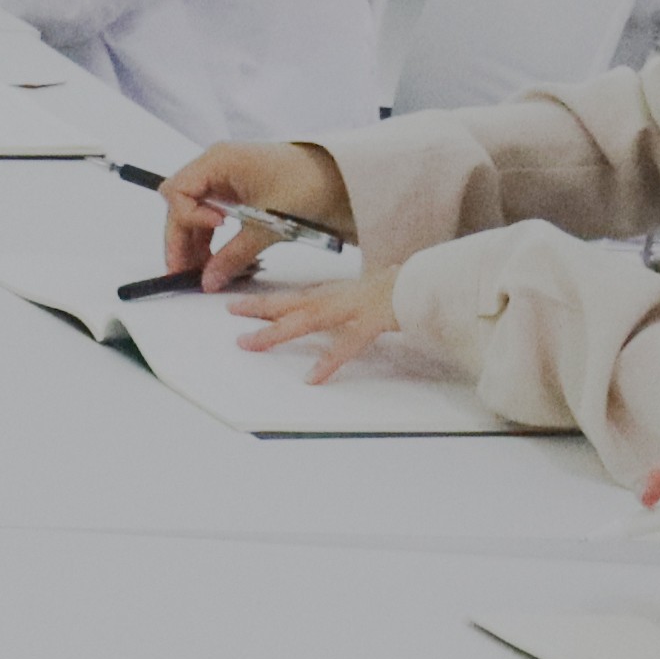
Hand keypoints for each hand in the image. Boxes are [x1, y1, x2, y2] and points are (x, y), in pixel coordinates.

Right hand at [151, 139, 353, 283]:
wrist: (344, 179)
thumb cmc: (309, 183)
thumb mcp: (269, 224)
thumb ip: (234, 254)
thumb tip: (209, 279)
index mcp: (218, 161)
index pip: (179, 191)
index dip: (188, 217)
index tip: (214, 234)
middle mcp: (216, 168)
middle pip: (181, 204)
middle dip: (180, 238)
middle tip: (183, 271)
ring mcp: (226, 181)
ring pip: (195, 214)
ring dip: (195, 242)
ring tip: (202, 273)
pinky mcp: (238, 194)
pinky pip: (213, 217)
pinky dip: (212, 240)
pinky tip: (218, 261)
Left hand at [229, 262, 410, 383]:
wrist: (429, 282)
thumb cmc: (399, 288)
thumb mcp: (362, 292)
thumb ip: (340, 300)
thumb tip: (319, 308)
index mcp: (335, 291)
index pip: (293, 296)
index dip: (264, 301)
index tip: (236, 306)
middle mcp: (338, 297)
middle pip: (291, 303)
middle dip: (259, 308)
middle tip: (230, 313)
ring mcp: (353, 308)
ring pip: (308, 320)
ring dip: (278, 331)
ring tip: (252, 342)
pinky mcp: (373, 321)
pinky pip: (347, 344)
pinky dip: (328, 360)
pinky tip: (312, 377)